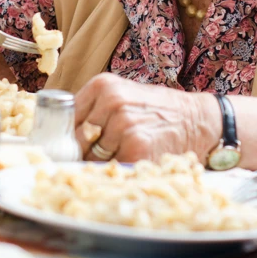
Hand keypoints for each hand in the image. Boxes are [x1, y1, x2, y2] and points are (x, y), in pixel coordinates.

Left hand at [74, 74, 204, 161]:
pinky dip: (116, 171)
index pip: (66, 117)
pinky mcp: (136, 148)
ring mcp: (124, 126)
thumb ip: (93, 109)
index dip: (65, 135)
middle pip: (77, 140)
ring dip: (101, 163)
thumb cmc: (156, 110)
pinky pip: (110, 168)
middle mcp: (112, 102)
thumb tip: (60, 135)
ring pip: (92, 157)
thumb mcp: (122, 95)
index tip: (65, 146)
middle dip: (83, 152)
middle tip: (97, 155)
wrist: (196, 120)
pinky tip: (130, 161)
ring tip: (121, 154)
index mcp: (103, 86)